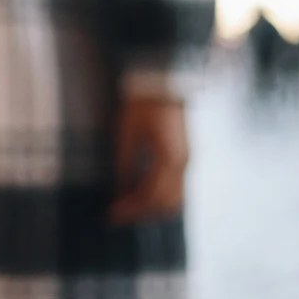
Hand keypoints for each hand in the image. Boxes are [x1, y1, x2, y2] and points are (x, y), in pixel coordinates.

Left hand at [110, 95, 188, 225]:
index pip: (151, 196)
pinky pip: (176, 187)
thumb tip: (120, 191)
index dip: (131, 209)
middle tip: (117, 215)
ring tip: (127, 207)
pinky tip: (138, 194)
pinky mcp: (184, 157)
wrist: (161, 83)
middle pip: (166, 204)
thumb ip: (124, 164)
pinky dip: (158, 197)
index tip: (111, 215)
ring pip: (175, 199)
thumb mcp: (125, 133)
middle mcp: (184, 163)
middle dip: (141, 214)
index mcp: (169, 158)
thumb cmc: (141, 104)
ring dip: (151, 208)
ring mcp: (187, 160)